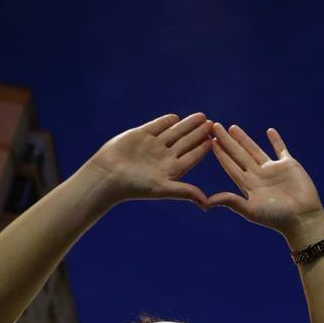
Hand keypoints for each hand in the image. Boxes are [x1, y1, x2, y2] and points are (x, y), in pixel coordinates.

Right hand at [87, 112, 211, 205]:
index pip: (191, 157)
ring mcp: (152, 146)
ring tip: (202, 117)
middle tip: (213, 124)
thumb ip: (185, 192)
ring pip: (174, 132)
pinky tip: (175, 117)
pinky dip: (165, 122)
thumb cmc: (135, 186)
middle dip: (199, 133)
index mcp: (171, 170)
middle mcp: (163, 157)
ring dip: (187, 125)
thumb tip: (206, 205)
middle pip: (185, 142)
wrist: (108, 175)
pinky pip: (156, 127)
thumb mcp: (163, 189)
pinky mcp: (139, 136)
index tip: (215, 140)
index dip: (203, 148)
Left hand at [207, 124, 323, 245]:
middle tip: (215, 126)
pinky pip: (281, 150)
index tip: (210, 141)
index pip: (231, 165)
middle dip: (227, 141)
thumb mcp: (251, 210)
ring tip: (233, 127)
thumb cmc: (276, 218)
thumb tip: (206, 203)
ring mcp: (273, 170)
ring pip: (255, 150)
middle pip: (239, 154)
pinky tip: (269, 131)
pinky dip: (276, 140)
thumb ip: (231, 202)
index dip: (221, 153)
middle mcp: (258, 175)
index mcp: (248, 185)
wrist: (302, 218)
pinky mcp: (289, 165)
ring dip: (244, 139)